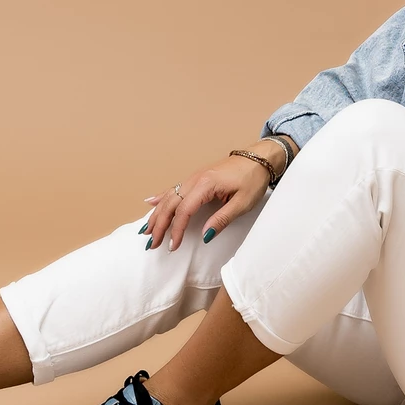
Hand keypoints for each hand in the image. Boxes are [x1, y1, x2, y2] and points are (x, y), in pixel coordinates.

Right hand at [140, 153, 272, 251]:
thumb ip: (222, 219)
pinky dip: (161, 197)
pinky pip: (174, 189)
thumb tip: (205, 235)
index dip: (176, 230)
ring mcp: (194, 177)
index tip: (173, 246)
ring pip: (169, 197)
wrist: (259, 158)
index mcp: (206, 185)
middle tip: (152, 244)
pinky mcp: (197, 178)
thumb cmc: (253, 178)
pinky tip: (150, 202)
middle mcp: (195, 180)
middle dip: (159, 225)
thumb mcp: (242, 203)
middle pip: (171, 204)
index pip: (184, 211)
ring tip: (146, 230)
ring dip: (157, 214)